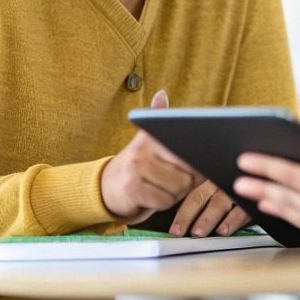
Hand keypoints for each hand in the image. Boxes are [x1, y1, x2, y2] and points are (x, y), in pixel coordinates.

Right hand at [100, 90, 205, 221]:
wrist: (106, 186)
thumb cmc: (136, 166)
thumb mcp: (146, 141)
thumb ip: (157, 118)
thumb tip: (161, 95)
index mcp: (150, 138)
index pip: (186, 153)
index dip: (193, 166)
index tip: (190, 168)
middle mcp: (142, 151)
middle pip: (186, 176)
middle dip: (184, 184)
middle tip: (169, 181)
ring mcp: (136, 170)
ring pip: (176, 190)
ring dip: (173, 195)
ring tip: (160, 188)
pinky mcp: (132, 189)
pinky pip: (163, 202)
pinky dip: (162, 204)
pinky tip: (151, 197)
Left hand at [169, 180, 251, 236]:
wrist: (261, 180)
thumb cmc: (234, 189)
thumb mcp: (217, 189)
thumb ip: (203, 200)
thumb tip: (182, 223)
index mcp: (209, 180)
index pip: (192, 196)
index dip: (182, 214)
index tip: (173, 230)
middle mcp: (220, 183)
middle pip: (200, 198)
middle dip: (188, 216)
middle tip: (179, 231)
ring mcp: (235, 191)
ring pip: (219, 204)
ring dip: (208, 219)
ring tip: (198, 232)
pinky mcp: (251, 201)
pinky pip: (241, 210)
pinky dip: (232, 221)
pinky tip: (224, 230)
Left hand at [233, 123, 299, 251]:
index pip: (295, 178)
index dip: (268, 168)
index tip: (246, 161)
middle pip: (290, 200)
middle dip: (261, 189)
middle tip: (238, 182)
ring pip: (299, 220)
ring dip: (275, 207)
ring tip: (257, 200)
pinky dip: (296, 223)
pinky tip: (289, 218)